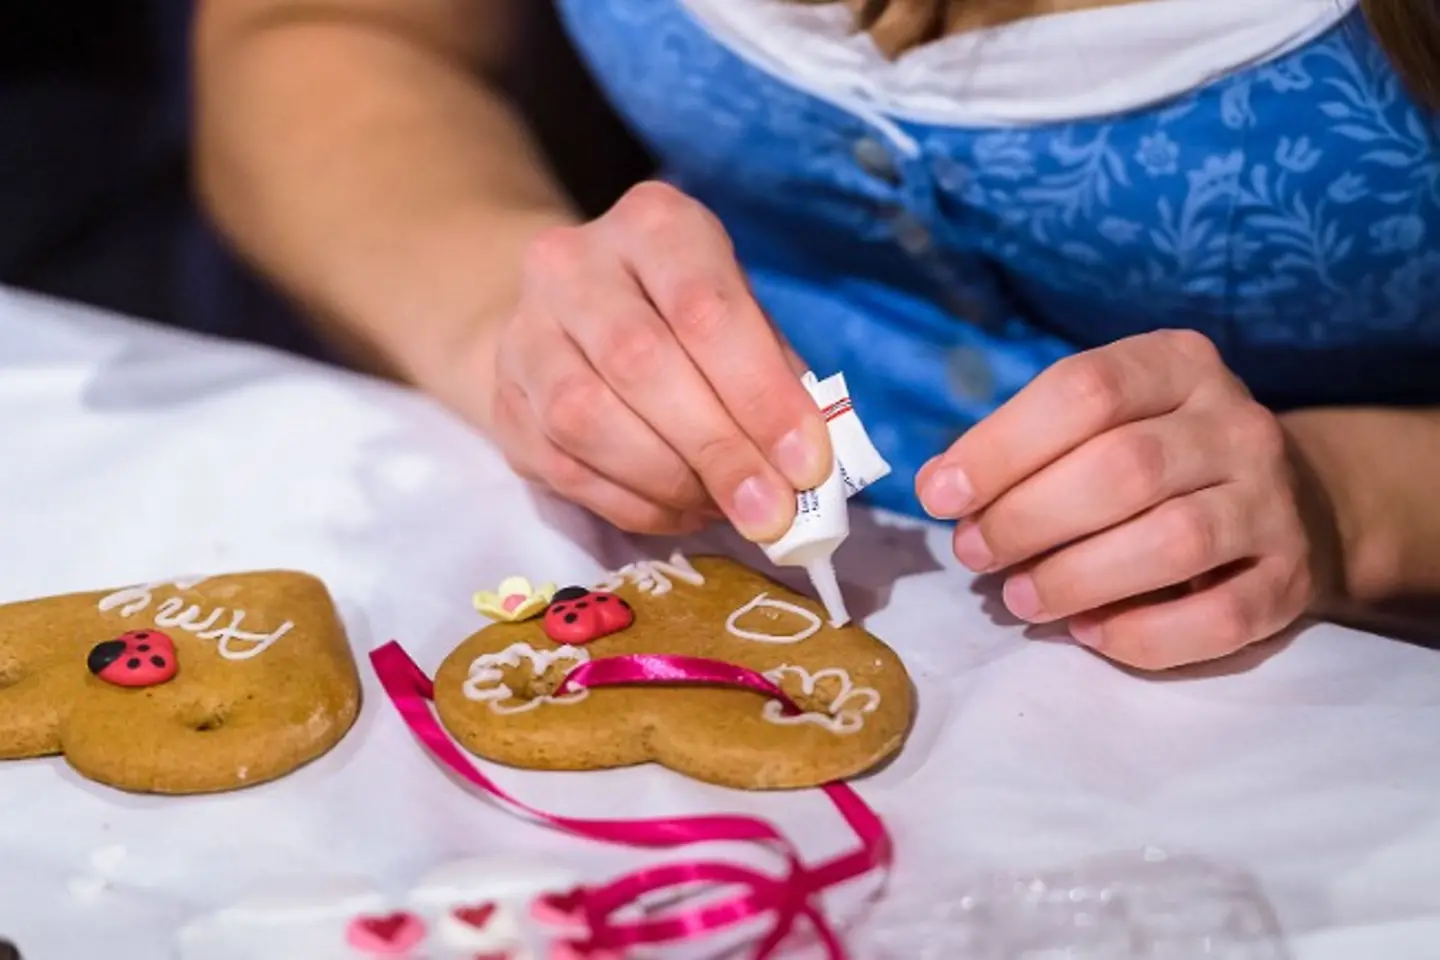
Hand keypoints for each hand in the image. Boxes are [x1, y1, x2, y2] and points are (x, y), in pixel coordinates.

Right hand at [487, 182, 831, 538]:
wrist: (570, 314)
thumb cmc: (681, 316)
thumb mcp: (740, 315)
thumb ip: (774, 377)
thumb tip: (807, 465)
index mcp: (653, 225)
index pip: (705, 308)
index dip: (759, 394)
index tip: (805, 464)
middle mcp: (573, 265)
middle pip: (641, 362)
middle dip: (717, 448)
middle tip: (769, 510)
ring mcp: (524, 332)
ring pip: (586, 418)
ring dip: (668, 481)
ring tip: (724, 508)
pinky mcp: (503, 400)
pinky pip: (563, 466)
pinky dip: (632, 503)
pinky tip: (679, 511)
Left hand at [917, 330, 1335, 670]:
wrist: (1288, 502)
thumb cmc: (1154, 459)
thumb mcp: (1097, 423)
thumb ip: (1024, 446)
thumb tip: (941, 485)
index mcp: (1178, 365)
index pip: (1085, 390)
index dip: (1002, 447)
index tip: (940, 494)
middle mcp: (1236, 425)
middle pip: (1125, 468)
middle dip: (1029, 518)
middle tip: (974, 552)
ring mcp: (1272, 502)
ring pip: (1174, 542)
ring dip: (1077, 578)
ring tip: (1019, 597)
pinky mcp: (1291, 580)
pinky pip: (1219, 619)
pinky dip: (1143, 635)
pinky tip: (1089, 633)